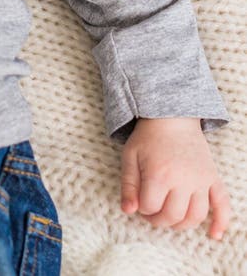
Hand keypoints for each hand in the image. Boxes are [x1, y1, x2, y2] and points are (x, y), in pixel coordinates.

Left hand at [120, 117, 229, 239]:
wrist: (172, 116)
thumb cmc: (148, 137)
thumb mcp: (130, 156)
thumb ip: (128, 185)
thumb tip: (128, 211)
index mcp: (159, 174)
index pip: (150, 207)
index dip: (141, 208)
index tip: (139, 202)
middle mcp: (183, 180)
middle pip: (173, 215)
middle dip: (159, 220)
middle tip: (152, 212)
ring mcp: (201, 180)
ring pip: (196, 216)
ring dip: (182, 224)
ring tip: (171, 219)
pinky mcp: (213, 178)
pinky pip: (222, 204)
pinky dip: (220, 222)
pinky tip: (214, 234)